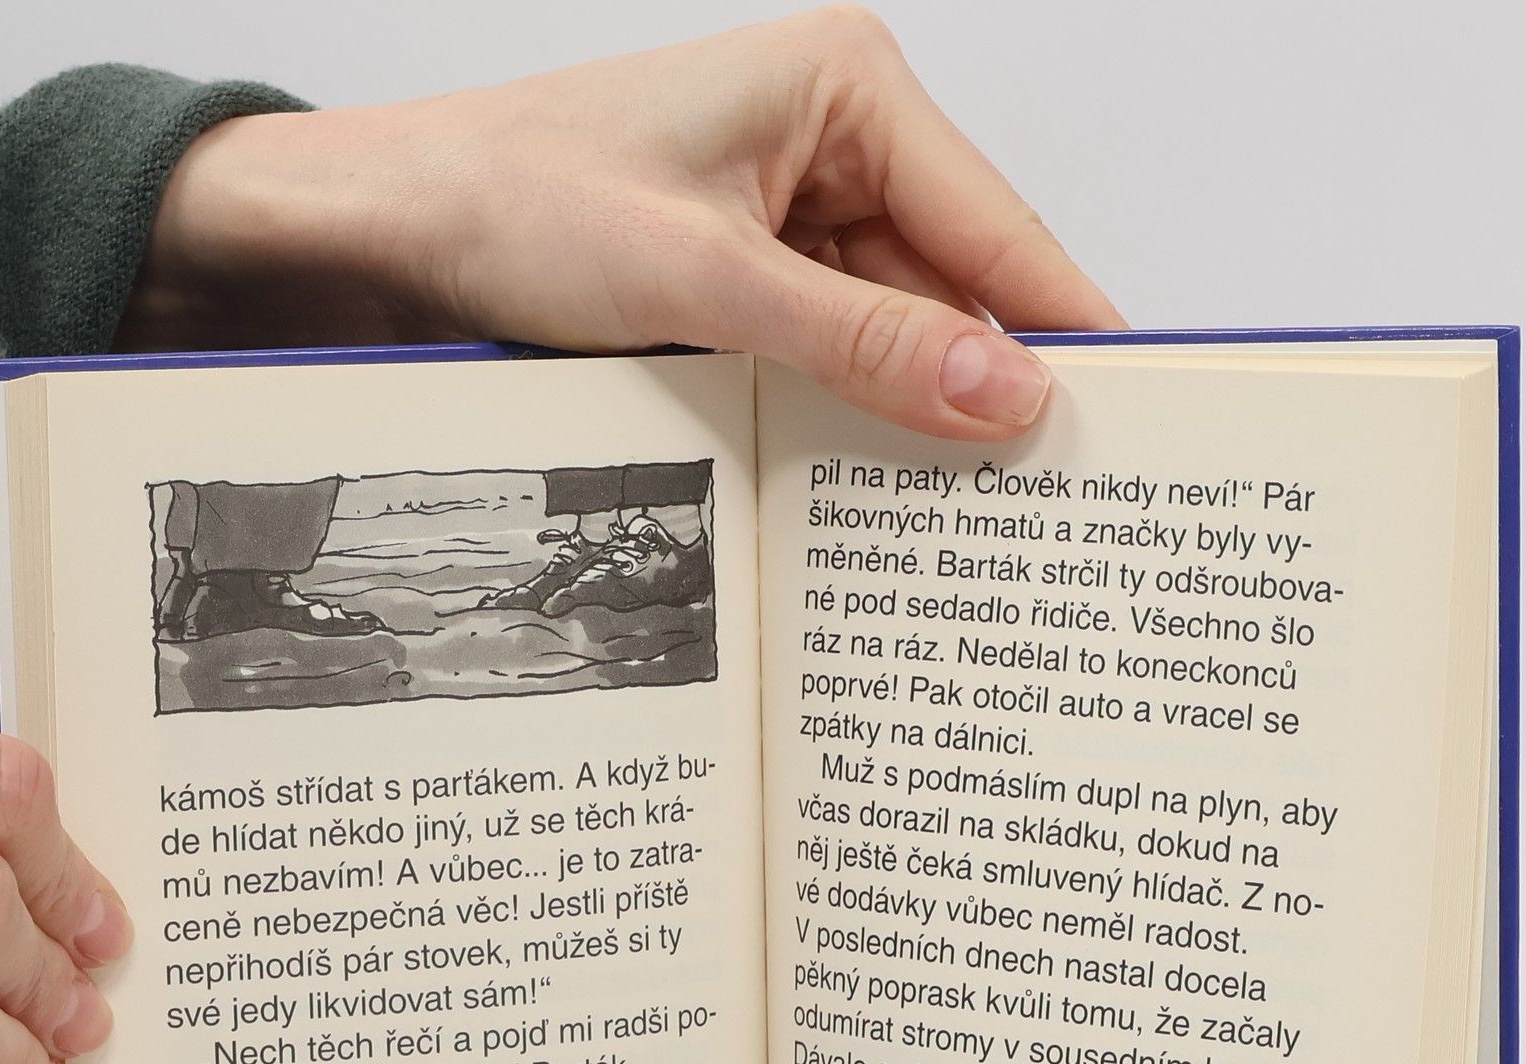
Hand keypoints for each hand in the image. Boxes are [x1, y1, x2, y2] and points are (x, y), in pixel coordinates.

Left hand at [123, 6, 1122, 436]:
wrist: (393, 224)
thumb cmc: (517, 200)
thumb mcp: (704, 280)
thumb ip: (863, 341)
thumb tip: (1006, 394)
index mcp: (849, 90)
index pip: (997, 229)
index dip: (1065, 332)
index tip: (1132, 421)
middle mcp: (840, 140)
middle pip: (959, 286)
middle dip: (991, 387)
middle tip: (1052, 501)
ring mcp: (799, 209)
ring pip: (902, 329)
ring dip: (919, 412)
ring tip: (969, 512)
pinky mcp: (759, 269)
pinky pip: (841, 348)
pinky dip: (856, 410)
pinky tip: (876, 477)